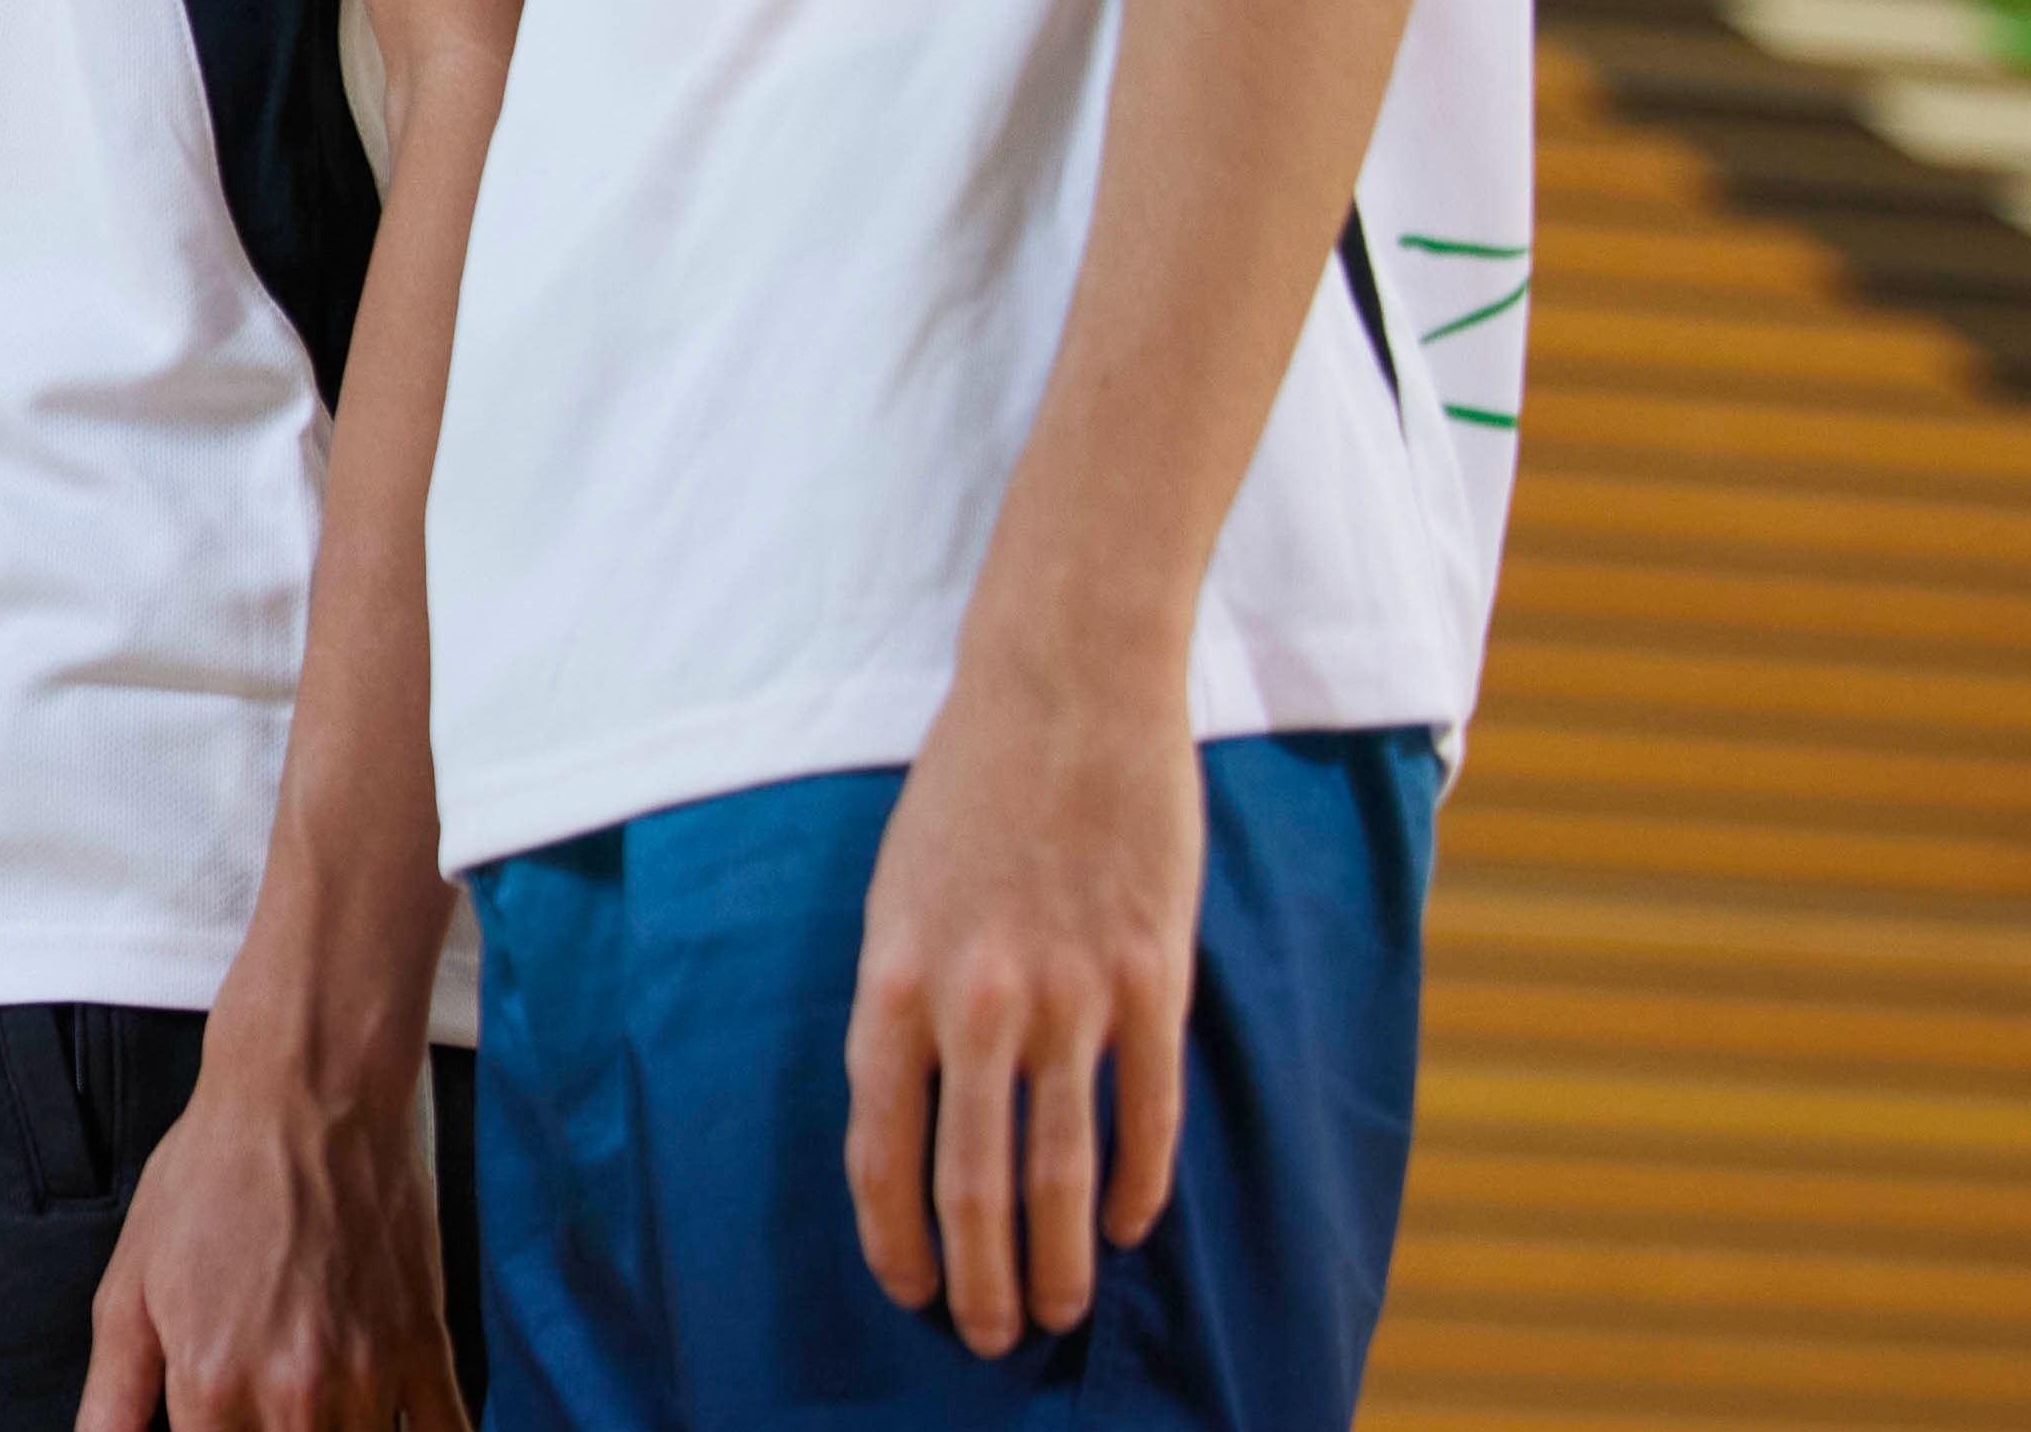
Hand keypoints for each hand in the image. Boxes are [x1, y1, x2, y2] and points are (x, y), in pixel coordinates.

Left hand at [82, 1027, 463, 1431]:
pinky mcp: (427, 1348)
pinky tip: (386, 1421)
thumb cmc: (214, 1176)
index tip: (208, 1426)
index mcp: (212, 1385)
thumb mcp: (129, 1286)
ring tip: (307, 1413)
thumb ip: (113, 1396)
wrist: (310, 1093)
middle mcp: (296, 1396)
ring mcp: (371, 1376)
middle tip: (254, 1412)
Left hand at [846, 666, 1204, 1351]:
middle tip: (984, 1336)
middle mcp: (975, 1004)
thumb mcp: (895, 894)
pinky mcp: (1151, 980)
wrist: (1063, 694)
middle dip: (975, 1276)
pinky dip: (1135, 1184)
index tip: (904, 1287)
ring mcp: (1069, 997)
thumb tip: (915, 1102)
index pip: (880, 1146)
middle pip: (970, 1181)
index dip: (892, 1232)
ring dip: (1055, 1258)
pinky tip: (1124, 1227)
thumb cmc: (968, 791)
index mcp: (893, 982)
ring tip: (1055, 1314)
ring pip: (1060, 1168)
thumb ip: (905, 1000)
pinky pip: (1145, 1112)